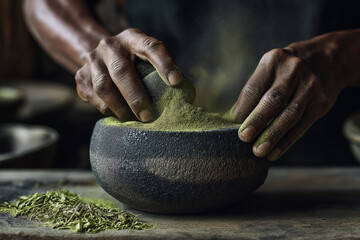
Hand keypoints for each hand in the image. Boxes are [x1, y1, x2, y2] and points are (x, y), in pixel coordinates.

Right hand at [75, 28, 182, 121]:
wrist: (100, 56)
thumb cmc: (134, 63)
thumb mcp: (146, 58)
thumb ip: (161, 72)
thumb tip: (183, 95)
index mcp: (133, 38)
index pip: (151, 47)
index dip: (165, 63)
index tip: (177, 82)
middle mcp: (110, 45)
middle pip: (121, 71)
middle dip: (136, 97)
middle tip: (149, 116)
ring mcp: (92, 59)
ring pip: (103, 87)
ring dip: (120, 108)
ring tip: (133, 120)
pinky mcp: (80, 75)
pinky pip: (93, 98)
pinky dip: (107, 110)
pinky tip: (119, 116)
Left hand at [231, 31, 359, 160]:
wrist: (327, 59)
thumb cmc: (286, 71)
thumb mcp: (271, 69)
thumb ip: (255, 91)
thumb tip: (233, 120)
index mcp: (274, 61)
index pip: (255, 87)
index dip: (243, 107)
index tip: (232, 124)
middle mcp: (293, 71)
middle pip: (273, 100)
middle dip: (257, 120)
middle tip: (244, 137)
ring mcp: (310, 86)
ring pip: (289, 115)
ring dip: (272, 135)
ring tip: (258, 151)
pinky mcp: (321, 103)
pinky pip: (301, 126)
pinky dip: (286, 142)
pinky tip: (273, 153)